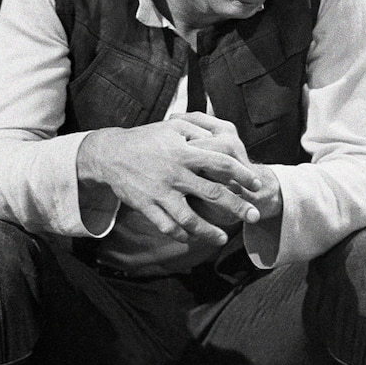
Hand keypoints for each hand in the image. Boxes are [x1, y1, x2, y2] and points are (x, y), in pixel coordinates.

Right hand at [77, 113, 263, 244]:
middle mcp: (175, 173)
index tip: (256, 184)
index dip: (242, 174)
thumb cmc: (146, 138)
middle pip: (214, 193)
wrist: (109, 154)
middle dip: (238, 207)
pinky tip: (191, 238)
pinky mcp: (146, 206)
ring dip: (209, 231)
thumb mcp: (173, 126)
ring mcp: (160, 192)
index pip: (221, 163)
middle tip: (255, 217)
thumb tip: (226, 138)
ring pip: (190, 218)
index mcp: (184, 152)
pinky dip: (180, 234)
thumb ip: (200, 130)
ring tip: (223, 238)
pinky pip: (166, 226)